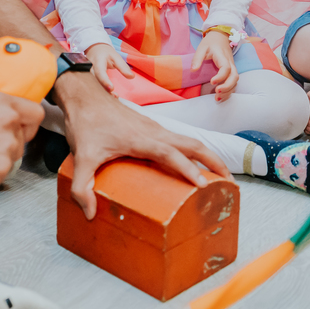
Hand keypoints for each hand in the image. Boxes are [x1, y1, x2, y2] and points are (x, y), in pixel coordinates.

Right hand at [0, 92, 43, 190]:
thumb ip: (3, 110)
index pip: (37, 115)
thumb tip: (17, 121)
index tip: (17, 131)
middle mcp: (11, 126)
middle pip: (21, 143)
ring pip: (10, 161)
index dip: (27, 126)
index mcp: (8, 105)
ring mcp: (6, 151)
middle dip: (5, 146)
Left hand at [54, 72, 227, 218]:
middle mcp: (154, 132)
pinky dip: (192, 150)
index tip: (204, 186)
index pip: (173, 155)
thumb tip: (92, 214)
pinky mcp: (150, 127)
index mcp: (142, 139)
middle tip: (227, 181)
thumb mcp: (81, 157)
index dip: (189, 170)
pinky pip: (178, 139)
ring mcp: (154, 127)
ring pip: (188, 139)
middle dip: (214, 161)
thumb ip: (82, 187)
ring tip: (217, 175)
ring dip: (206, 155)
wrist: (84, 94)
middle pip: (193, 144)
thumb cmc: (85, 123)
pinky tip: (189, 163)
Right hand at [86, 42, 134, 92]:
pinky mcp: (89, 79)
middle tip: (115, 96)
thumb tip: (132, 77)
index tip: (111, 88)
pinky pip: (93, 86)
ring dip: (102, 92)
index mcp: (98, 62)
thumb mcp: (116, 57)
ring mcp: (88, 75)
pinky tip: (109, 96)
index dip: (105, 81)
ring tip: (114, 97)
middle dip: (104, 90)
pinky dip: (101, 91)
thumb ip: (123, 67)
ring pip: (93, 85)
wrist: (95, 49)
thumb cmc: (106, 53)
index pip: (100, 72)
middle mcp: (90, 69)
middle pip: (95, 82)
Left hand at [192, 30, 237, 100]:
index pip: (226, 68)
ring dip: (228, 91)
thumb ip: (197, 59)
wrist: (220, 37)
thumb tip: (193, 70)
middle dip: (227, 86)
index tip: (212, 82)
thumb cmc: (210, 43)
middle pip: (235, 76)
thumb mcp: (202, 48)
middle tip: (217, 92)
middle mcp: (230, 63)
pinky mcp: (231, 71)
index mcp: (222, 56)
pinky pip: (233, 82)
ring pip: (235, 81)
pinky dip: (229, 91)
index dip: (220, 76)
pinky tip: (220, 96)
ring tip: (217, 98)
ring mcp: (232, 67)